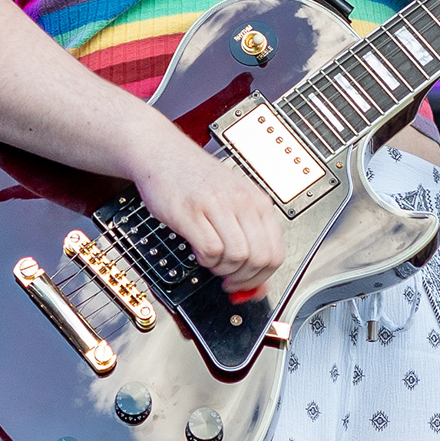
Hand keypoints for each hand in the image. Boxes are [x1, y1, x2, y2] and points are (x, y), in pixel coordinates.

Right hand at [132, 133, 287, 294]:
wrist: (163, 155)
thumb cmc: (197, 180)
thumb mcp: (232, 203)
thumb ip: (249, 240)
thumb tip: (258, 284)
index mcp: (258, 201)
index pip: (276, 253)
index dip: (262, 278)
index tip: (247, 285)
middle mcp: (242, 202)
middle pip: (259, 258)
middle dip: (242, 278)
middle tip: (227, 278)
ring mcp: (216, 205)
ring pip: (237, 256)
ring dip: (222, 268)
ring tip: (211, 259)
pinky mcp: (190, 212)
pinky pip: (210, 250)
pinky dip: (205, 260)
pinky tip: (199, 250)